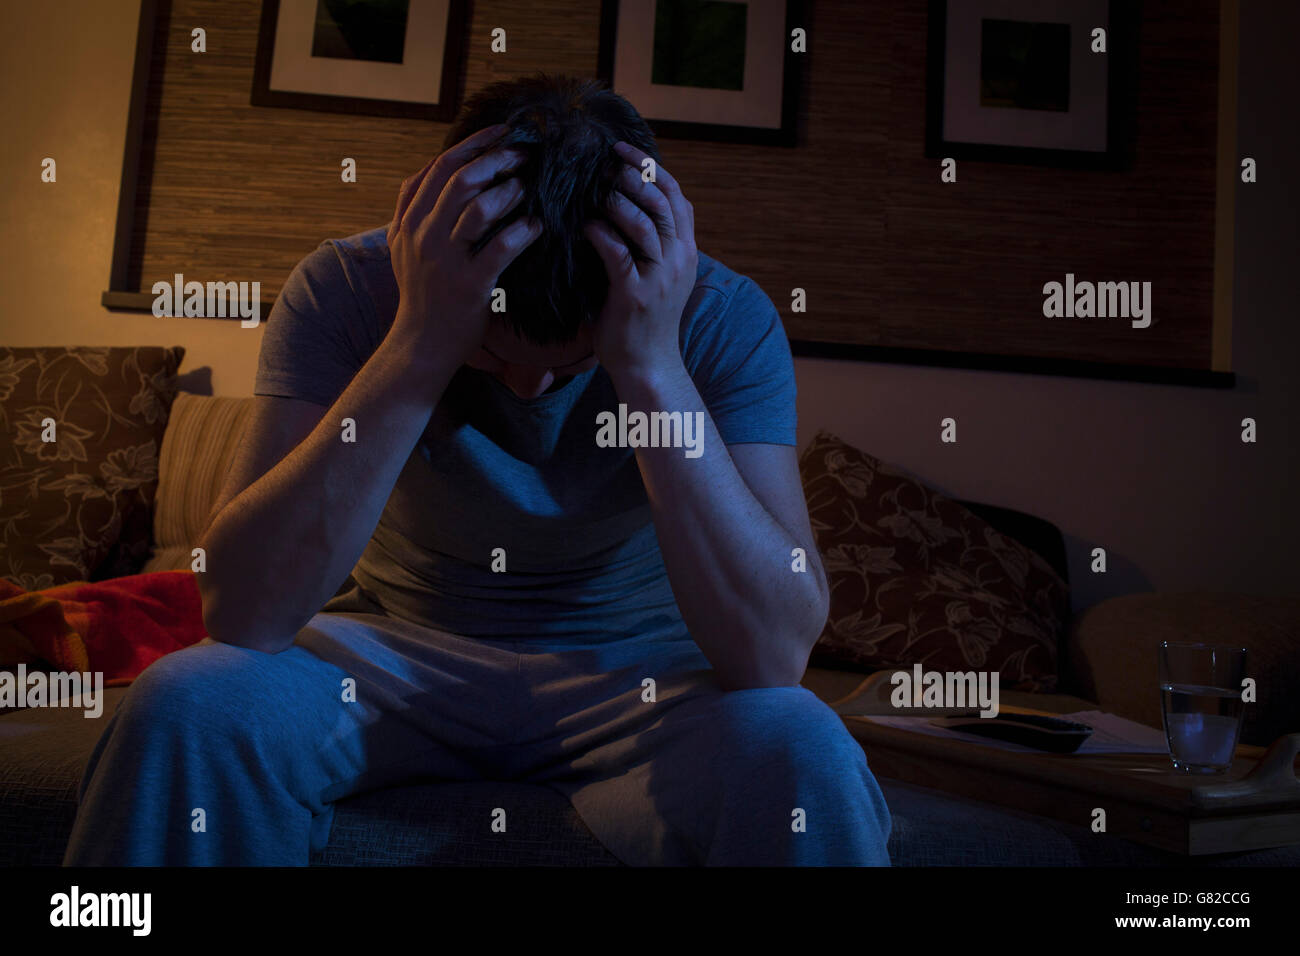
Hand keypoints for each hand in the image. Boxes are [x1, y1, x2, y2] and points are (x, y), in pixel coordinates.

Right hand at [386, 124, 542, 365]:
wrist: (420, 345)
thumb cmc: (422, 295)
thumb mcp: (403, 247)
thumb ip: (414, 209)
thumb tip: (437, 170)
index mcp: (409, 220)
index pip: (440, 166)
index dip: (473, 143)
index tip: (502, 132)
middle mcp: (423, 234)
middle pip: (461, 178)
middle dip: (497, 159)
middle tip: (525, 154)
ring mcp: (445, 259)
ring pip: (479, 208)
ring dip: (510, 191)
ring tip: (529, 189)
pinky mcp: (469, 284)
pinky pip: (501, 248)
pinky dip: (523, 232)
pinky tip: (536, 227)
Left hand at [583, 142, 697, 385]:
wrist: (648, 365)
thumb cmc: (644, 319)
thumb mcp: (658, 275)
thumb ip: (650, 243)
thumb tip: (620, 203)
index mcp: (685, 251)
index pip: (676, 196)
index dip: (652, 168)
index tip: (624, 150)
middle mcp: (678, 260)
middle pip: (662, 202)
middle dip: (633, 175)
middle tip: (604, 162)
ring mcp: (660, 278)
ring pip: (644, 223)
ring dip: (616, 201)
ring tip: (594, 190)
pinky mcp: (636, 295)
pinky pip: (617, 253)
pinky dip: (601, 233)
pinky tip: (585, 225)